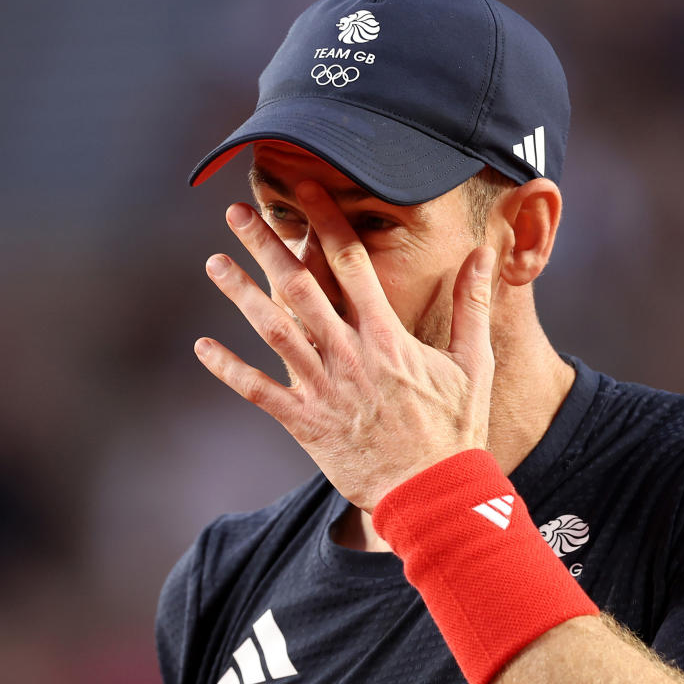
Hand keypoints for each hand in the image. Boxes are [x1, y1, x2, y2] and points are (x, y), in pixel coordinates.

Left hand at [193, 180, 496, 512]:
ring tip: (214, 262)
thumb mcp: (474, 363)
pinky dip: (229, 370)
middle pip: (300, 287)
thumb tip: (481, 255)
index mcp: (387, 336)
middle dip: (267, 247)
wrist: (431, 495)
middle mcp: (349, 354)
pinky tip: (202, 347)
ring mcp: (323, 388)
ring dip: (241, 294)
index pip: (351, 263)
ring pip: (272, 331)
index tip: (305, 188)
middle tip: (238, 214)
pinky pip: (259, 392)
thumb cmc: (455, 430)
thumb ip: (472, 305)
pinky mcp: (305, 423)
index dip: (325, 221)